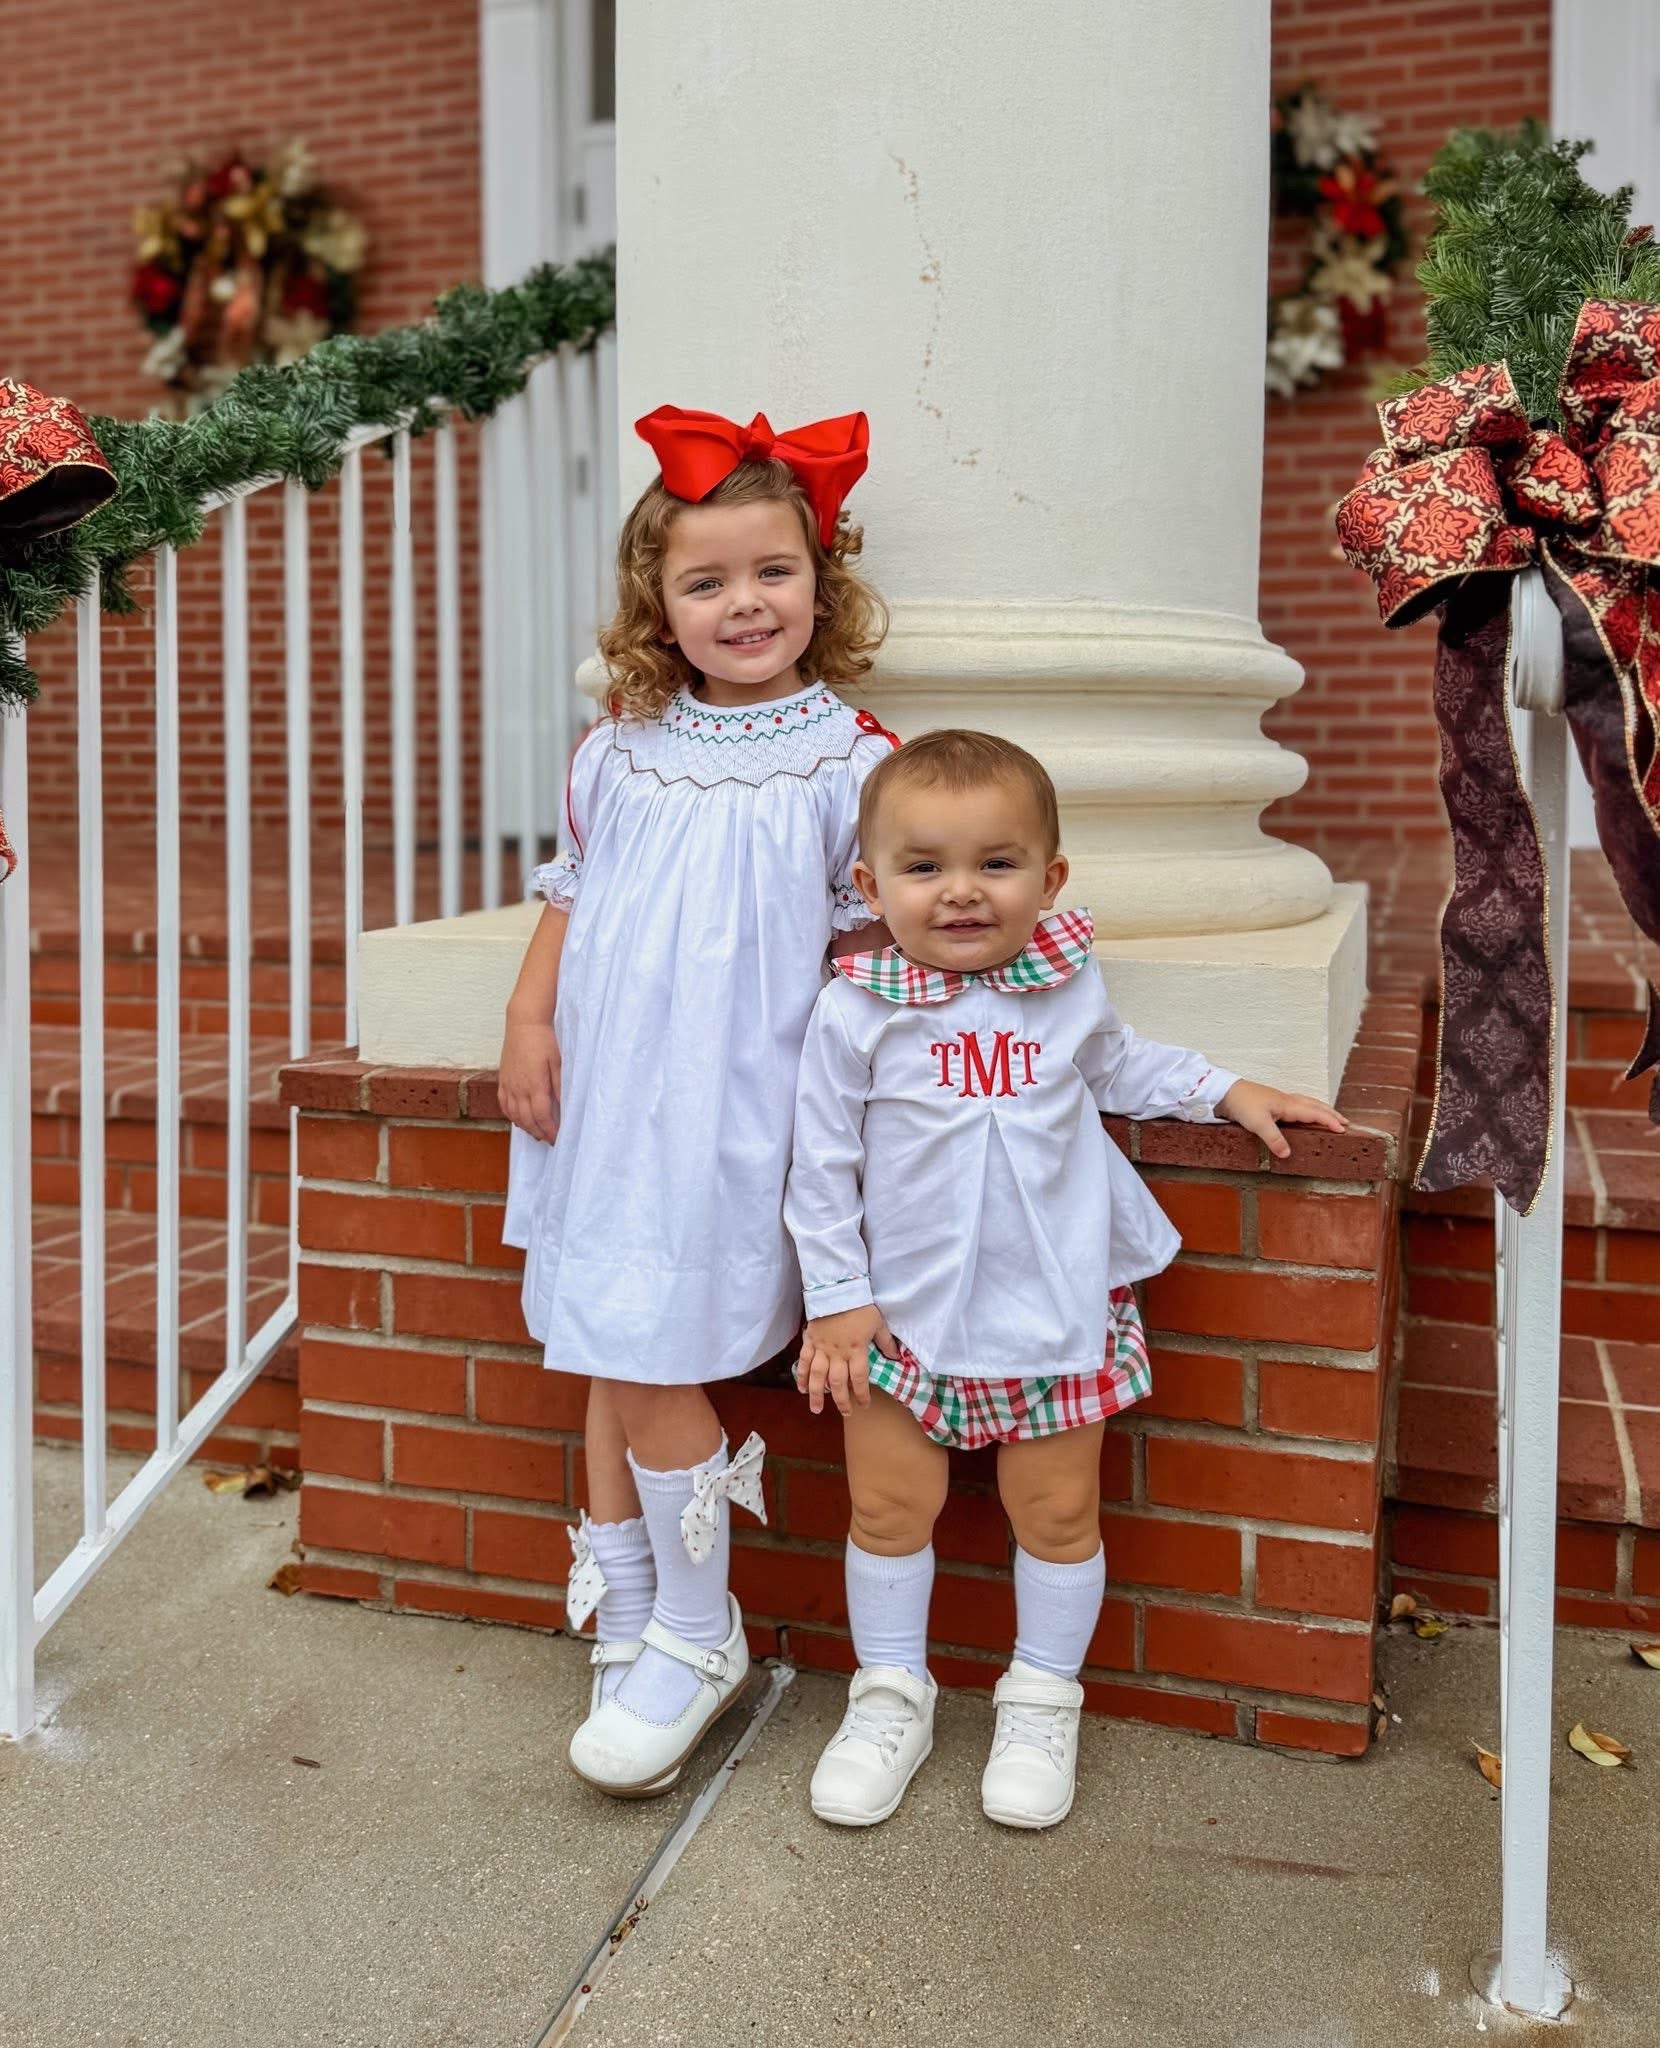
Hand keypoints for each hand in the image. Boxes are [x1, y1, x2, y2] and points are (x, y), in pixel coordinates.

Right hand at [498, 1017, 561, 1142]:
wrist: (524, 1023)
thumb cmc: (544, 1040)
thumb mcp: (558, 1063)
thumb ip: (560, 1086)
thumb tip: (564, 1106)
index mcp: (535, 1085)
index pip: (541, 1116)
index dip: (549, 1130)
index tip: (556, 1138)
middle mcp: (518, 1088)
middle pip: (526, 1119)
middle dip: (538, 1132)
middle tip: (548, 1139)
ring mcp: (508, 1084)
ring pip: (513, 1115)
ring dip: (525, 1127)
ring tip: (536, 1132)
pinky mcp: (503, 1079)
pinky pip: (504, 1104)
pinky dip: (511, 1116)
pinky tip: (518, 1119)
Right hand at [795, 1306, 896, 1416]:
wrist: (838, 1288)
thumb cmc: (860, 1306)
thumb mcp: (878, 1323)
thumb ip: (886, 1342)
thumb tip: (896, 1357)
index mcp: (856, 1349)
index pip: (859, 1378)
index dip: (862, 1394)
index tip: (864, 1405)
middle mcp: (838, 1353)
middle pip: (838, 1382)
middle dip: (841, 1400)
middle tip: (845, 1413)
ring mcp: (822, 1348)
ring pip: (818, 1376)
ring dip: (817, 1394)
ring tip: (816, 1409)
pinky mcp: (810, 1341)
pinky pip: (804, 1361)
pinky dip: (802, 1375)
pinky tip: (802, 1388)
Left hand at [1218, 1079, 1346, 1160]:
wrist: (1225, 1091)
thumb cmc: (1242, 1104)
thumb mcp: (1258, 1124)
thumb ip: (1274, 1139)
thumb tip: (1287, 1154)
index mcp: (1288, 1105)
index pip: (1315, 1113)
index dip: (1330, 1121)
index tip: (1343, 1129)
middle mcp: (1287, 1100)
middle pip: (1315, 1106)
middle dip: (1331, 1114)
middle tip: (1345, 1123)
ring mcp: (1280, 1100)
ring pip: (1307, 1103)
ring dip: (1321, 1110)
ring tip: (1330, 1117)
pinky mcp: (1273, 1102)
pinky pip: (1298, 1104)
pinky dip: (1308, 1108)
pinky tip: (1303, 1114)